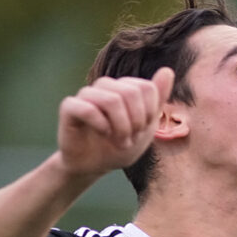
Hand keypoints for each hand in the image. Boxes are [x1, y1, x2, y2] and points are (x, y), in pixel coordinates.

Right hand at [56, 67, 174, 176]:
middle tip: (131, 138)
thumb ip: (157, 99)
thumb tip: (167, 70)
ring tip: (120, 142)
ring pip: (111, 99)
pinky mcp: (69, 107)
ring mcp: (86, 94)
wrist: (94, 166)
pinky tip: (102, 134)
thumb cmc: (120, 145)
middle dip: (136, 121)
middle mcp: (105, 86)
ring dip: (120, 127)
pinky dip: (100, 125)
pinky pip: (87, 108)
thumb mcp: (146, 126)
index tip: (142, 130)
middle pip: (130, 92)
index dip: (149, 112)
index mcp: (124, 88)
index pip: (146, 88)